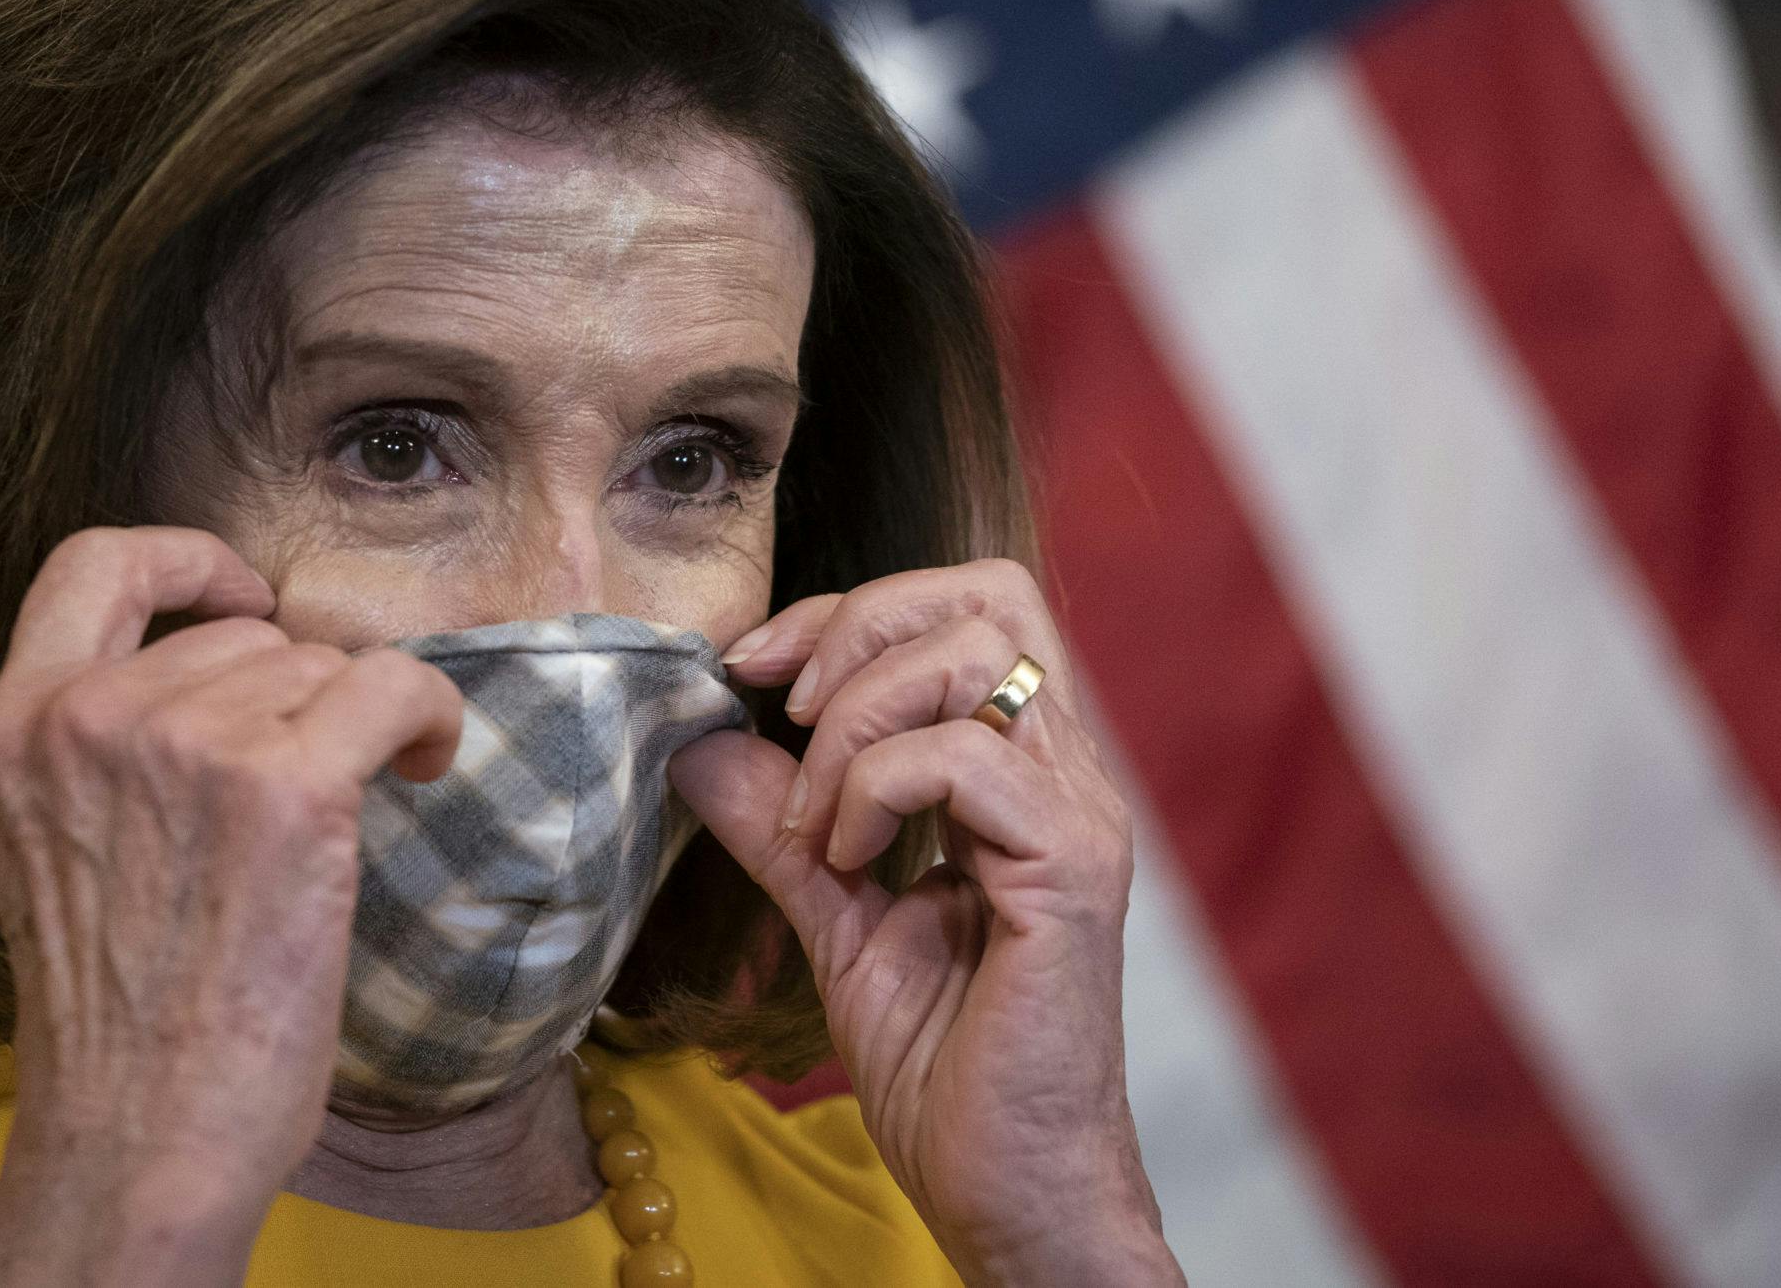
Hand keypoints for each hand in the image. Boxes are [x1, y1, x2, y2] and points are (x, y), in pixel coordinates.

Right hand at [0, 527, 462, 1285]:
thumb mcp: (61, 853)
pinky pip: (395, 689)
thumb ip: (110, 756)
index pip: (89, 566)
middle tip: (311, 792)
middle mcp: (88, 719)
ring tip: (354, 807)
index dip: (186, 561)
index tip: (244, 599)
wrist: (140, 1139)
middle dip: (296, 702)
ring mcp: (185, 745)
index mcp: (12, 731)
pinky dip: (432, 716)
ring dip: (357, 726)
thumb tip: (242, 677)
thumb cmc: (120, 1026)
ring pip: (321, 669)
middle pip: (245, 640)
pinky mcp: (286, 788)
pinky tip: (429, 763)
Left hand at [671, 559, 1181, 1287]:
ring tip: (815, 819)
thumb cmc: (947, 1067)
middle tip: (784, 708)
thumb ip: (781, 827)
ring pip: (972, 655)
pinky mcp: (1074, 867)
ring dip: (857, 719)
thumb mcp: (836, 919)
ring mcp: (1081, 813)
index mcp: (1027, 770)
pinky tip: (849, 860)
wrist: (1007, 1188)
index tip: (751, 666)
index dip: (851, 611)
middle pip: (986, 591)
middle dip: (857, 626)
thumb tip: (699, 744)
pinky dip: (876, 787)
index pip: (968, 603)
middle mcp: (1069, 773)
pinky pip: (964, 758)